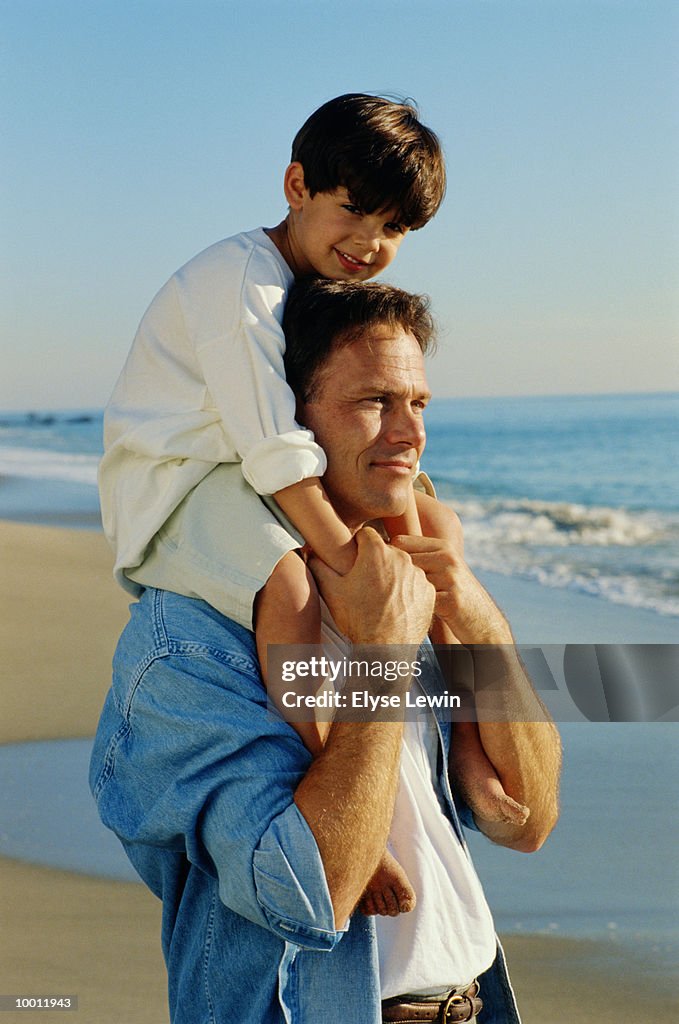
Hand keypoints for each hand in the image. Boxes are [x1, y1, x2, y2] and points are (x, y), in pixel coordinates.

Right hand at [308, 527, 433, 645]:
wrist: (386, 649)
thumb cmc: (358, 620)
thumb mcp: (331, 591)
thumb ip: (318, 565)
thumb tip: (309, 552)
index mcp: (377, 552)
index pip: (365, 535)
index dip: (356, 546)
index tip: (353, 560)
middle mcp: (402, 558)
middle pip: (385, 550)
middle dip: (375, 561)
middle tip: (364, 582)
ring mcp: (418, 575)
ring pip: (402, 566)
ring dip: (392, 575)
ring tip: (380, 596)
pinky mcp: (428, 591)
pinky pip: (415, 582)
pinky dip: (407, 589)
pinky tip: (395, 604)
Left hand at [390, 535, 512, 645]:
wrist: (484, 622)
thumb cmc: (456, 595)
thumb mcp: (444, 569)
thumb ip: (422, 557)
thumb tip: (384, 546)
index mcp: (442, 546)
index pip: (401, 542)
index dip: (387, 556)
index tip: (381, 570)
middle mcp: (447, 558)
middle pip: (400, 562)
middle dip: (392, 577)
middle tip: (389, 591)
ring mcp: (450, 578)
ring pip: (407, 581)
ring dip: (402, 594)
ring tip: (404, 603)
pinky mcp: (451, 600)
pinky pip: (419, 602)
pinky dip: (414, 610)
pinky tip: (417, 614)